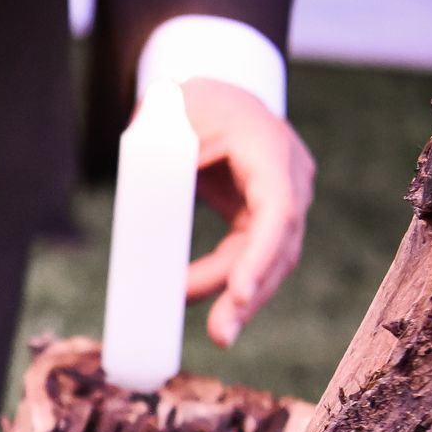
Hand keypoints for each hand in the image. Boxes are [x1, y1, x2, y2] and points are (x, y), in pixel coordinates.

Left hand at [178, 78, 315, 346]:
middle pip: (280, 244)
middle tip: (222, 335)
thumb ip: (156, 155)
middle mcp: (289, 176)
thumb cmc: (184, 105)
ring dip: (243, 298)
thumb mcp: (165, 117)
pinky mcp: (264, 215)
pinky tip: (218, 314)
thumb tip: (143, 213)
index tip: (241, 292)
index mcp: (268, 147)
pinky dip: (234, 284)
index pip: (277, 209)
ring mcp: (283, 197)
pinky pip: (253, 256)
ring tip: (220, 333)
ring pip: (270, 258)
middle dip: (251, 292)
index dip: (261, 254)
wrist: (209, 96)